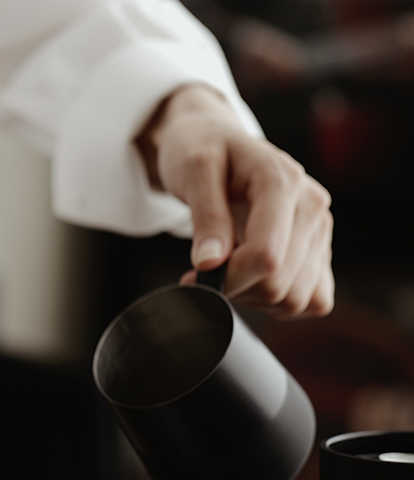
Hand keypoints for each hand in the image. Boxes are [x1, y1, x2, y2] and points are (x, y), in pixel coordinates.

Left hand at [137, 84, 333, 317]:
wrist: (216, 142)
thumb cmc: (201, 151)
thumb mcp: (192, 172)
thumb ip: (205, 216)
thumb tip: (210, 265)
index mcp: (283, 182)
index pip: (266, 257)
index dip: (228, 279)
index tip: (196, 274)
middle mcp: (312, 205)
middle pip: (280, 285)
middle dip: (237, 289)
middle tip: (209, 269)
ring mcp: (320, 230)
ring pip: (295, 300)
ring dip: (255, 298)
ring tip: (230, 269)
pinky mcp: (320, 252)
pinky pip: (312, 301)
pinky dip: (278, 303)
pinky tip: (253, 280)